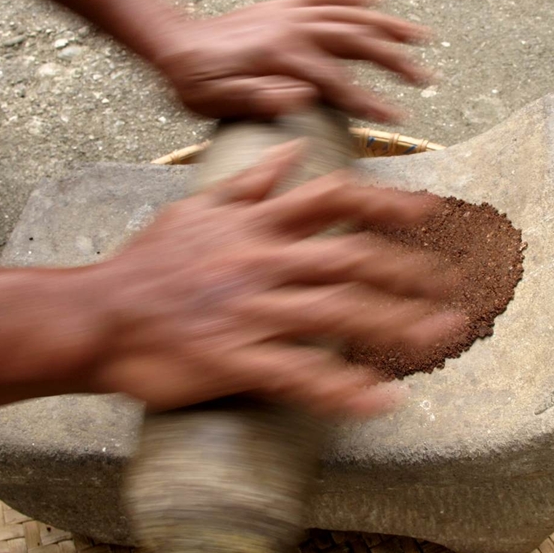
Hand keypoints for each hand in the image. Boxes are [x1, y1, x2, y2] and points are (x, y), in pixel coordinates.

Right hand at [77, 141, 464, 416]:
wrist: (98, 316)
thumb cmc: (147, 263)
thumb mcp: (197, 207)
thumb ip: (250, 182)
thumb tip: (290, 150)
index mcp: (256, 224)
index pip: (335, 200)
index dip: (388, 203)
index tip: (431, 212)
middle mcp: (262, 261)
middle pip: (354, 260)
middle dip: (413, 271)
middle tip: (455, 287)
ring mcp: (252, 311)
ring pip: (341, 315)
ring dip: (400, 326)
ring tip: (445, 336)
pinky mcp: (237, 359)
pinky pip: (303, 377)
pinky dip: (348, 393)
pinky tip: (386, 403)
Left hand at [153, 0, 430, 122]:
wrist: (170, 43)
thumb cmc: (193, 81)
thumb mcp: (216, 100)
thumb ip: (258, 99)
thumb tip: (303, 97)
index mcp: (280, 56)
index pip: (337, 82)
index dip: (369, 102)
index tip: (396, 118)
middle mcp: (292, 28)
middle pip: (357, 41)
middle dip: (395, 61)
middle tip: (425, 80)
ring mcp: (289, 13)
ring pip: (350, 14)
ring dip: (387, 25)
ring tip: (421, 37)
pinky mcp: (282, 6)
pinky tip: (373, 2)